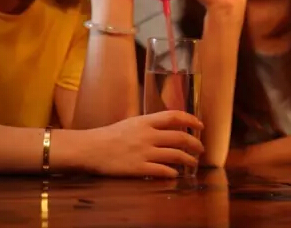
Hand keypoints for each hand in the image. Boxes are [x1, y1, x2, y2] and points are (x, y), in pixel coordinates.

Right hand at [82, 110, 204, 177]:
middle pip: (180, 137)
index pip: (175, 116)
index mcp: (146, 121)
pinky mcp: (138, 168)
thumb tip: (167, 126)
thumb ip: (149, 124)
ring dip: (188, 160)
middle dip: (195, 144)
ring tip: (193, 163)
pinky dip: (172, 173)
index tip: (200, 125)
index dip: (191, 120)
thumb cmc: (109, 135)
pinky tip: (175, 174)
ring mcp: (144, 152)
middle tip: (200, 149)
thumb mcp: (131, 123)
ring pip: (176, 155)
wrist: (90, 148)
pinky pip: (162, 171)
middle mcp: (148, 135)